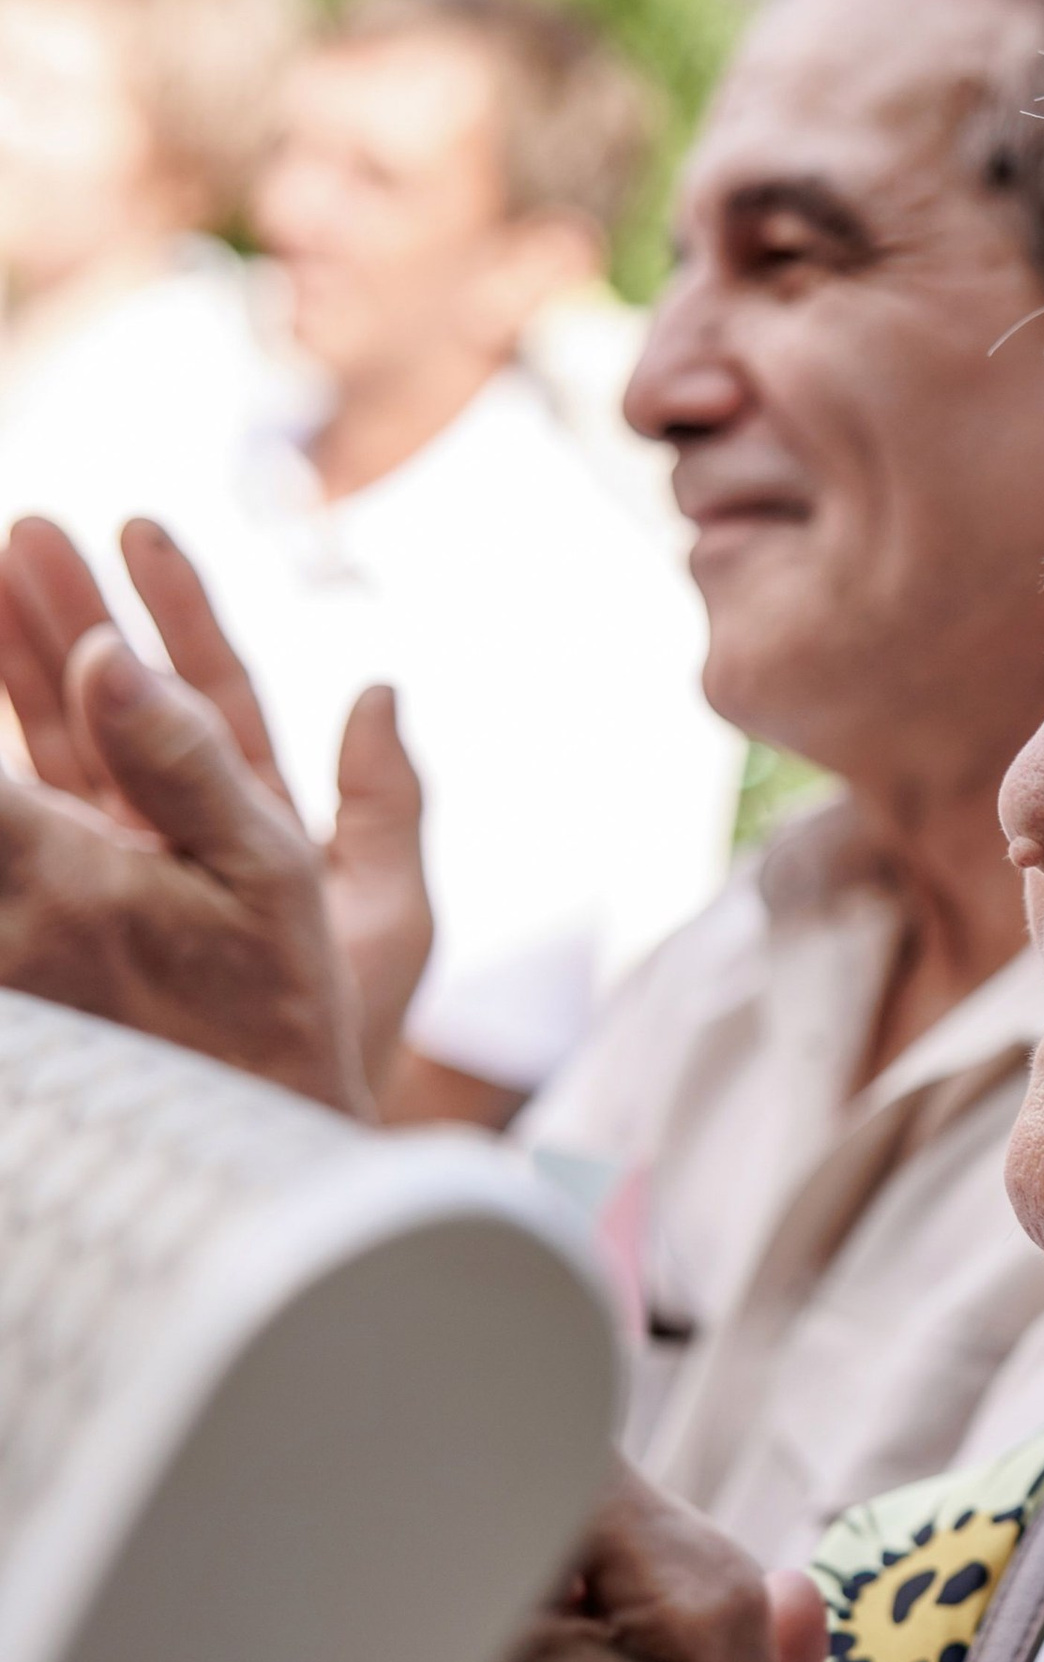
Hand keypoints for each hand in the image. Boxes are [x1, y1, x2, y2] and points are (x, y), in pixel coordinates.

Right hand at [0, 516, 432, 1091]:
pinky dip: (7, 772)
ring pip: (57, 747)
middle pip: (114, 702)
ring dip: (20, 666)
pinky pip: (21, 814)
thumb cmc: (337, 1038)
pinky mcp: (54, 910)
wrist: (265, 1135)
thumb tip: (380, 687)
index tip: (139, 526)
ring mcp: (108, 871)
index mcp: (257, 821)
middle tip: (24, 529)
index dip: (178, 609)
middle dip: (70, 613)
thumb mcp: (386, 916)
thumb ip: (386, 805)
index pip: (211, 691)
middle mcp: (176, 836)